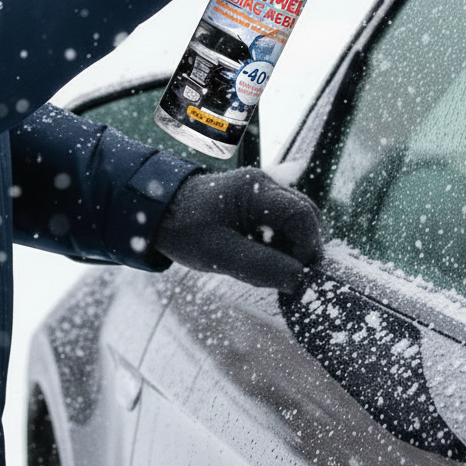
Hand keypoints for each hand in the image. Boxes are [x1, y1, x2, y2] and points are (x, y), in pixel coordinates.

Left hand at [153, 168, 323, 292]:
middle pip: (306, 216)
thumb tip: (300, 281)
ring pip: (297, 222)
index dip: (306, 247)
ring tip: (269, 269)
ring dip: (291, 249)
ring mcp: (263, 193)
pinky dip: (281, 245)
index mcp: (255, 189)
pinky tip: (262, 261)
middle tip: (284, 276)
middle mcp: (265, 184)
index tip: (293, 275)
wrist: (158, 213)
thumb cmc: (184, 230)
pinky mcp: (259, 205)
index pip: (302, 215)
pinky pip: (283, 225)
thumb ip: (260, 266)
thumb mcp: (219, 254)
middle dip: (302, 249)